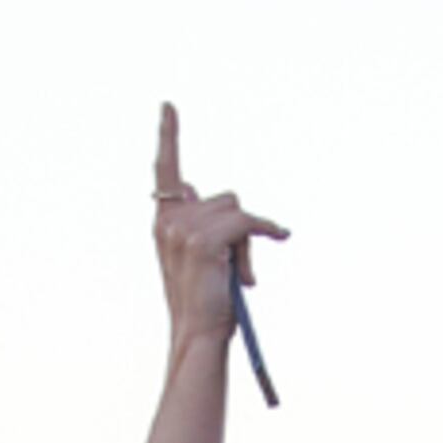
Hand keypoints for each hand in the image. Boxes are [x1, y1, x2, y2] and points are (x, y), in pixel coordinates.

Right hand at [151, 104, 289, 353]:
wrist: (198, 337)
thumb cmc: (205, 303)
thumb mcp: (197, 257)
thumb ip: (196, 222)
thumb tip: (187, 185)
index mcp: (164, 223)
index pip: (165, 171)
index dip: (169, 136)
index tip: (168, 106)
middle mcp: (169, 221)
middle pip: (224, 198)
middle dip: (240, 228)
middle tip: (238, 268)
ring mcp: (183, 229)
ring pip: (236, 210)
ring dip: (249, 241)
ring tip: (239, 275)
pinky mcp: (203, 240)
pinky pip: (246, 222)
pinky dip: (265, 231)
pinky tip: (278, 237)